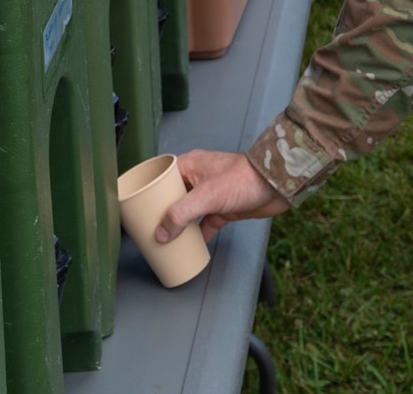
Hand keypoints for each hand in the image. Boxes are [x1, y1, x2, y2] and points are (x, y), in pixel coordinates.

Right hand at [156, 150, 290, 244]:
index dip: (148, 193)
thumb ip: (181, 214)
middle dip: (161, 214)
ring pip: (188, 212)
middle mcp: (197, 178)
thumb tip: (162, 233)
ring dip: (179, 226)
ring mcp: (210, 194)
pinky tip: (192, 247)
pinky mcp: (223, 208)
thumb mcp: (207, 196)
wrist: (276, 184)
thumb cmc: (244, 178)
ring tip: (166, 241)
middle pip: (172, 198)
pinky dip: (198, 235)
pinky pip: (204, 224)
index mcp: (189, 165)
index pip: (161, 178)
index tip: (136, 208)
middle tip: (148, 230)